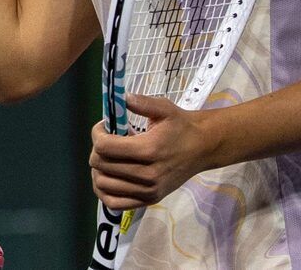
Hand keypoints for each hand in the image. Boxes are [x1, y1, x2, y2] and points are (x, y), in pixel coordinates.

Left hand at [89, 95, 215, 211]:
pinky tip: (109, 176)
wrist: (203, 148)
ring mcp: (148, 191)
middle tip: (107, 140)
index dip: (97, 134)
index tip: (104, 127)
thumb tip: (120, 97)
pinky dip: (104, 191)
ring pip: (103, 184)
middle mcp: (147, 175)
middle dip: (97, 149)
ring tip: (110, 157)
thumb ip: (141, 102)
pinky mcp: (149, 200)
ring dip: (99, 169)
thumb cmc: (181, 126)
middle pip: (101, 165)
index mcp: (149, 150)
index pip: (104, 147)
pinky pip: (114, 203)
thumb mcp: (164, 109)